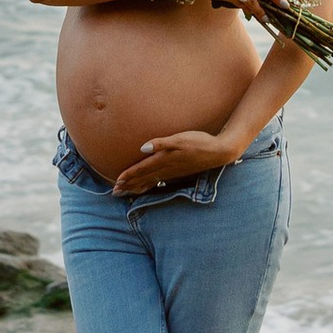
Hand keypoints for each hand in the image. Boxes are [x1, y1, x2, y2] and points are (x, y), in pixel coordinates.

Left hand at [113, 129, 241, 196]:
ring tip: (126, 192)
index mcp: (164, 160)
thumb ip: (161, 143)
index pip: (142, 169)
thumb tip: (143, 149)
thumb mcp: (180, 139)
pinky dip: (149, 185)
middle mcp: (166, 169)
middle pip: (143, 179)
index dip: (128, 175)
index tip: (116, 182)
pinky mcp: (178, 172)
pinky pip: (159, 181)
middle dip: (129, 185)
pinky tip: (148, 185)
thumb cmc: (199, 142)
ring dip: (137, 187)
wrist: (217, 152)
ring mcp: (172, 172)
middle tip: (115, 193)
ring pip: (150, 181)